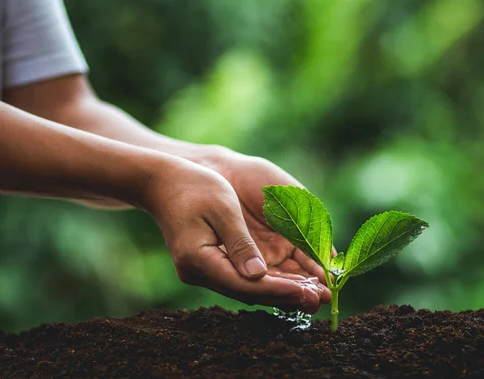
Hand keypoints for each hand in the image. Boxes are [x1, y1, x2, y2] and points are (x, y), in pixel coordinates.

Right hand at [142, 157, 328, 312]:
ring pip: (246, 289)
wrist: (163, 183)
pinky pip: (241, 278)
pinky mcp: (208, 265)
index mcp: (198, 259)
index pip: (245, 284)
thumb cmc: (193, 187)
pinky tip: (290, 281)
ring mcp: (202, 271)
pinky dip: (267, 281)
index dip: (280, 289)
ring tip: (313, 294)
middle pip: (247, 292)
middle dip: (285, 296)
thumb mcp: (222, 208)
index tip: (310, 292)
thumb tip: (260, 275)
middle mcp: (198, 272)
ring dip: (279, 291)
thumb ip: (241, 243)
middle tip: (320, 300)